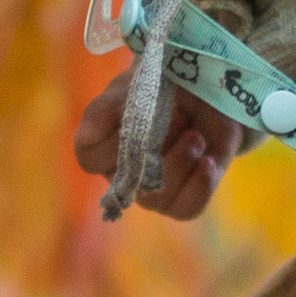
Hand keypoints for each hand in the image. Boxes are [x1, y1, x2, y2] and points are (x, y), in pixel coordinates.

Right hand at [73, 77, 239, 220]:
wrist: (210, 90)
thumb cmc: (163, 88)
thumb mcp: (132, 87)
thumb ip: (106, 108)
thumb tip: (85, 136)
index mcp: (106, 146)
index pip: (90, 158)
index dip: (112, 141)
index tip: (136, 115)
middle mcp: (127, 174)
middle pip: (128, 180)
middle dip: (155, 146)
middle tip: (176, 118)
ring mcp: (156, 190)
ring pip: (158, 197)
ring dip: (181, 160)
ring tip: (195, 136)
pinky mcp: (187, 198)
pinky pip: (187, 209)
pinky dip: (200, 184)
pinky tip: (208, 160)